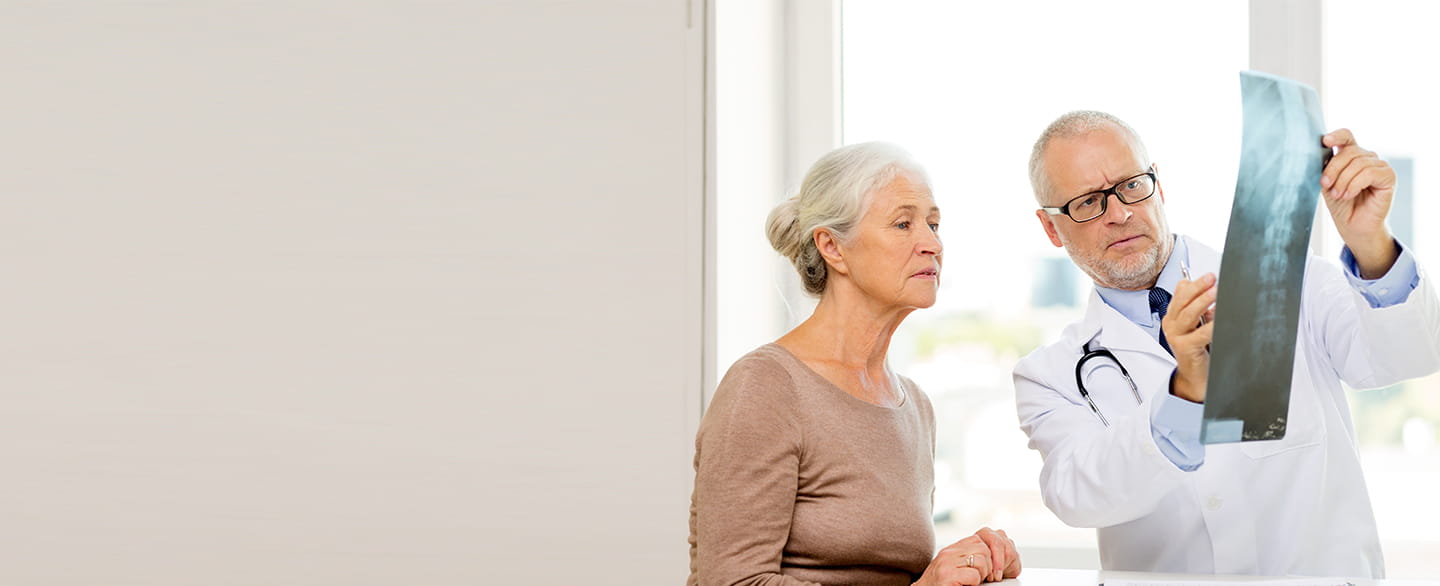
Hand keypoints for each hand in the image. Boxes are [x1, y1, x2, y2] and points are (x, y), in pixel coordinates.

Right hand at [913, 528, 1020, 585]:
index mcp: (950, 550)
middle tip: (982, 577)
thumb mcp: (951, 567)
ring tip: (974, 582)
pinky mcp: (948, 575)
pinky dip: (975, 583)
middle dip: (988, 565)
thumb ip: (963, 558)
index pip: (977, 540)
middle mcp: (948, 553)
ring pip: (981, 560)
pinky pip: (974, 575)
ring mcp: (947, 563)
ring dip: (982, 574)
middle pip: (983, 549)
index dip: (986, 554)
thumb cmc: (940, 585)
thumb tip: (987, 555)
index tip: (985, 568)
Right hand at [1163, 272, 1216, 402]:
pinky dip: (1211, 325)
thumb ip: (1204, 312)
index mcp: (1173, 317)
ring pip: (1188, 313)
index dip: (1193, 283)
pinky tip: (1220, 319)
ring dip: (1202, 301)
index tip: (1209, 276)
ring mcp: (1176, 336)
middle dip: (1197, 287)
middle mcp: (1171, 325)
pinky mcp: (1185, 348)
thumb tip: (1214, 294)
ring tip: (1215, 292)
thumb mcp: (1200, 326)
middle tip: (1212, 278)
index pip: (1179, 294)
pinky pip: (1200, 333)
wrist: (1196, 377)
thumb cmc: (1199, 350)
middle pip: (1182, 300)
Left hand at [1320, 129, 1398, 277]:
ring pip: (1358, 162)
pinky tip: (1349, 194)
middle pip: (1349, 151)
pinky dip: (1355, 184)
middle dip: (1333, 168)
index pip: (1346, 136)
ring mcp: (1379, 165)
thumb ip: (1326, 167)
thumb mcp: (1328, 183)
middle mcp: (1366, 157)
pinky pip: (1369, 172)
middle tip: (1326, 184)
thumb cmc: (1341, 205)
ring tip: (1338, 194)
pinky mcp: (1388, 176)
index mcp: (1350, 156)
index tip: (1325, 141)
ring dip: (1343, 180)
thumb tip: (1321, 152)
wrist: (1353, 226)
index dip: (1337, 135)